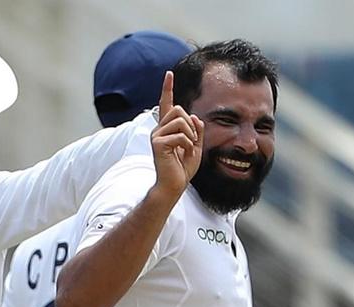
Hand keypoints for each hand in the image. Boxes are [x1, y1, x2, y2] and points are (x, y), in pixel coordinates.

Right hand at [151, 71, 203, 195]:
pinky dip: (188, 144)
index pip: (167, 104)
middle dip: (191, 125)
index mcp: (167, 128)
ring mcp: (156, 135)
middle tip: (190, 143)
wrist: (173, 185)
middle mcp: (159, 129)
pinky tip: (183, 154)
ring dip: (190, 135)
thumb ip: (197, 130)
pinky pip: (180, 135)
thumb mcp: (196, 146)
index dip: (167, 89)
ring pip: (181, 121)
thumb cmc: (182, 168)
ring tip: (187, 149)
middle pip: (179, 110)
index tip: (169, 73)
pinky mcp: (158, 143)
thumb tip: (194, 117)